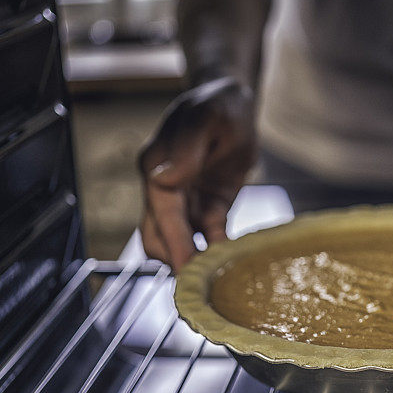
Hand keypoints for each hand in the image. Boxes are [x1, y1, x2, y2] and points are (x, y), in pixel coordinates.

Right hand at [139, 78, 254, 270]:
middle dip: (176, 261)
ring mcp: (186, 201)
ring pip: (179, 243)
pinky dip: (217, 251)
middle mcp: (166, 188)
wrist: (233, 104)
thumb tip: (165, 178)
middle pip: (159, 237)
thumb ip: (187, 147)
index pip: (161, 213)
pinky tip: (231, 266)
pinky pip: (209, 237)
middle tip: (200, 288)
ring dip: (193, 262)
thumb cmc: (218, 105)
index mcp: (158, 168)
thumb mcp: (207, 117)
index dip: (174, 243)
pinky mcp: (208, 208)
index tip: (186, 269)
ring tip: (216, 284)